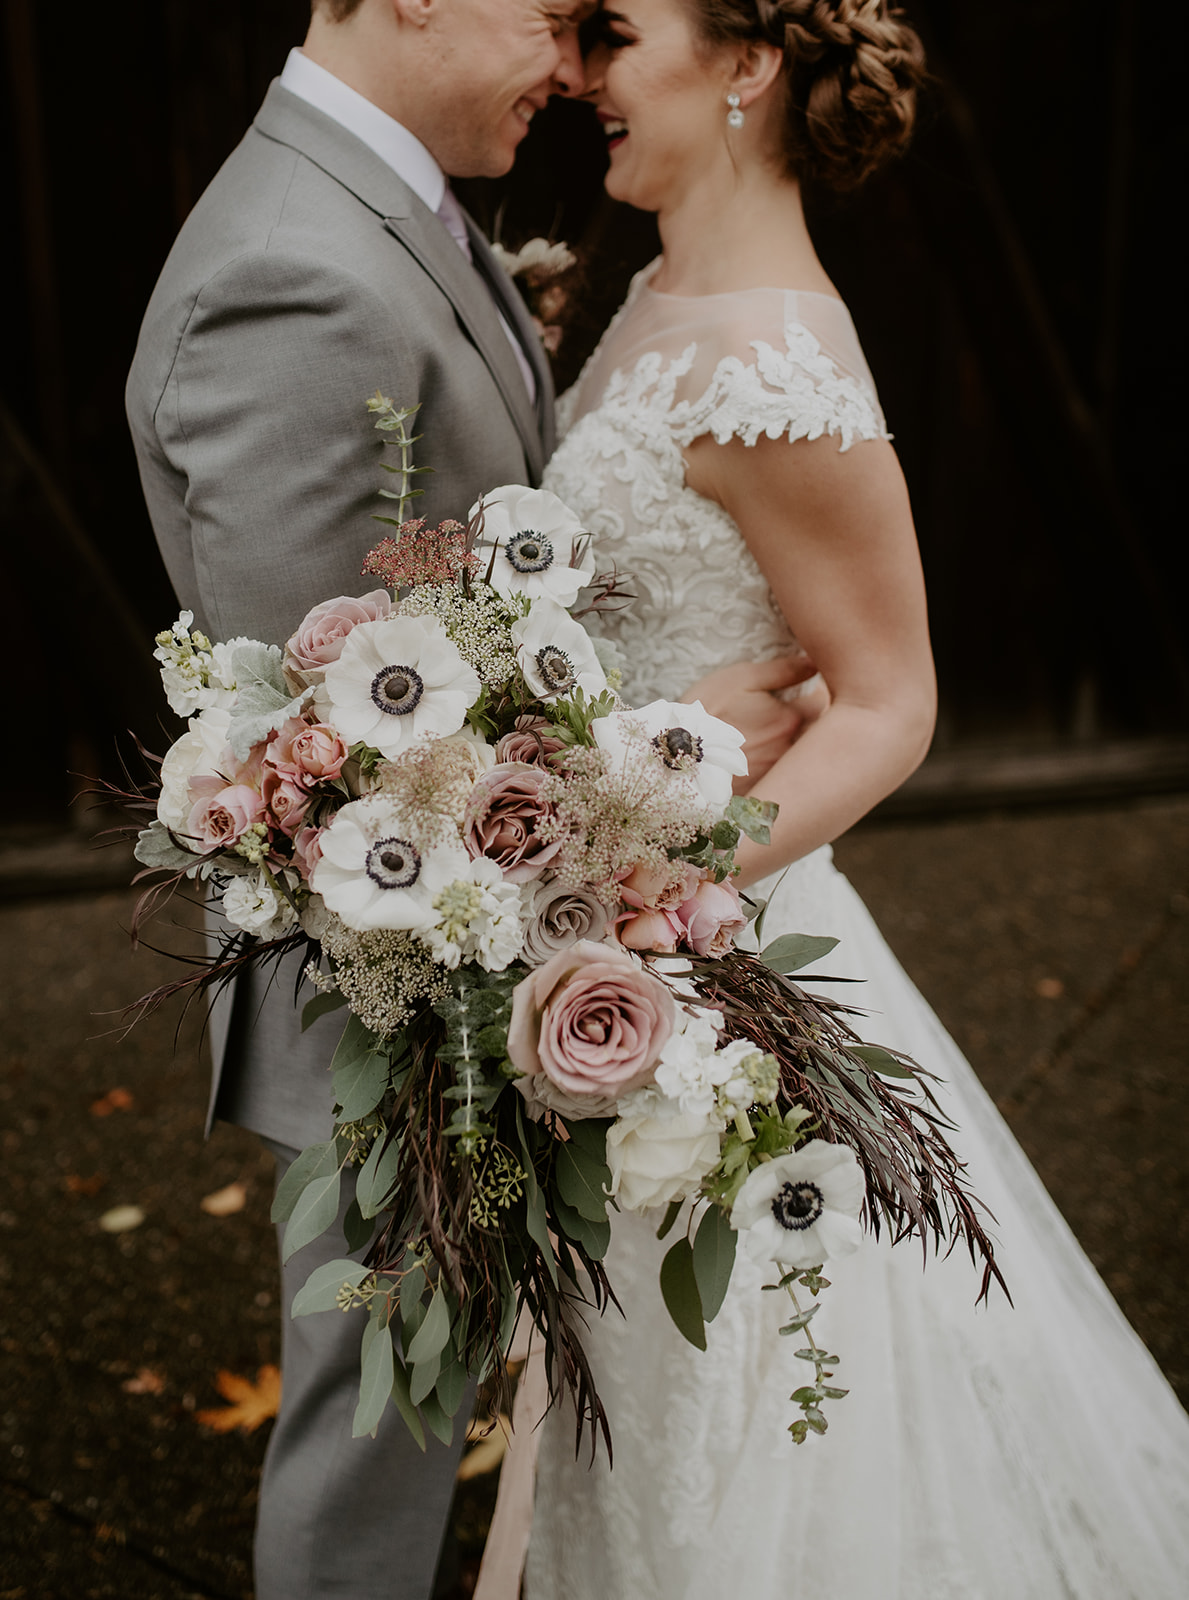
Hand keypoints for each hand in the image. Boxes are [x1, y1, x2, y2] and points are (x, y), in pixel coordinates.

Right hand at [681, 653, 825, 787]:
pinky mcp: (765, 795)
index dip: (816, 696)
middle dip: (813, 726)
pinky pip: (784, 782)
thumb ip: (782, 671)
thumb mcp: (740, 680)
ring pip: (801, 760)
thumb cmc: (705, 712)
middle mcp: (790, 750)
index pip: (822, 704)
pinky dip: (782, 773)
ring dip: (797, 749)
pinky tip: (760, 763)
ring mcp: (779, 776)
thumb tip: (815, 663)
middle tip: (793, 718)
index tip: (808, 693)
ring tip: (769, 740)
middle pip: (819, 737)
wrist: (674, 760)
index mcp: (789, 719)